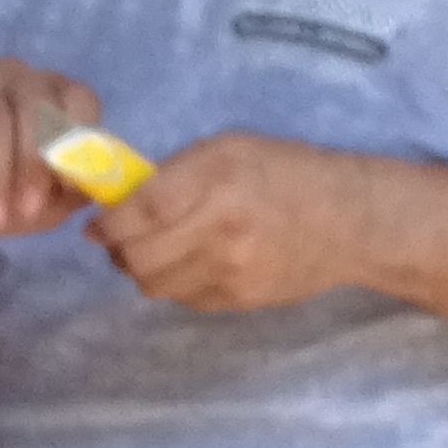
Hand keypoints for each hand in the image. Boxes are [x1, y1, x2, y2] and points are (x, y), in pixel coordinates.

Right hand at [0, 58, 100, 236]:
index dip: (79, 141)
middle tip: (27, 210)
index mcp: (52, 98)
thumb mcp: (38, 204)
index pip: (79, 99)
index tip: (68, 187)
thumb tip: (99, 188)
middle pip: (37, 107)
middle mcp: (18, 79)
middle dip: (34, 164)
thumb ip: (69, 193)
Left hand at [87, 132, 404, 312]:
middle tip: (120, 239)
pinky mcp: (240, 299)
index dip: (109, 222)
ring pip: (154, 284)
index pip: (142, 211)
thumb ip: (175, 173)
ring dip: (143, 269)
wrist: (349, 220)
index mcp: (219, 178)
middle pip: (139, 256)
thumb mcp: (230, 148)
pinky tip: (193, 262)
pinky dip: (176, 282)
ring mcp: (232, 270)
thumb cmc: (286, 172)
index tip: (98, 224)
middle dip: (119, 249)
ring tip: (156, 250)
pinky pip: (183, 298)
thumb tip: (122, 201)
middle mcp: (223, 228)